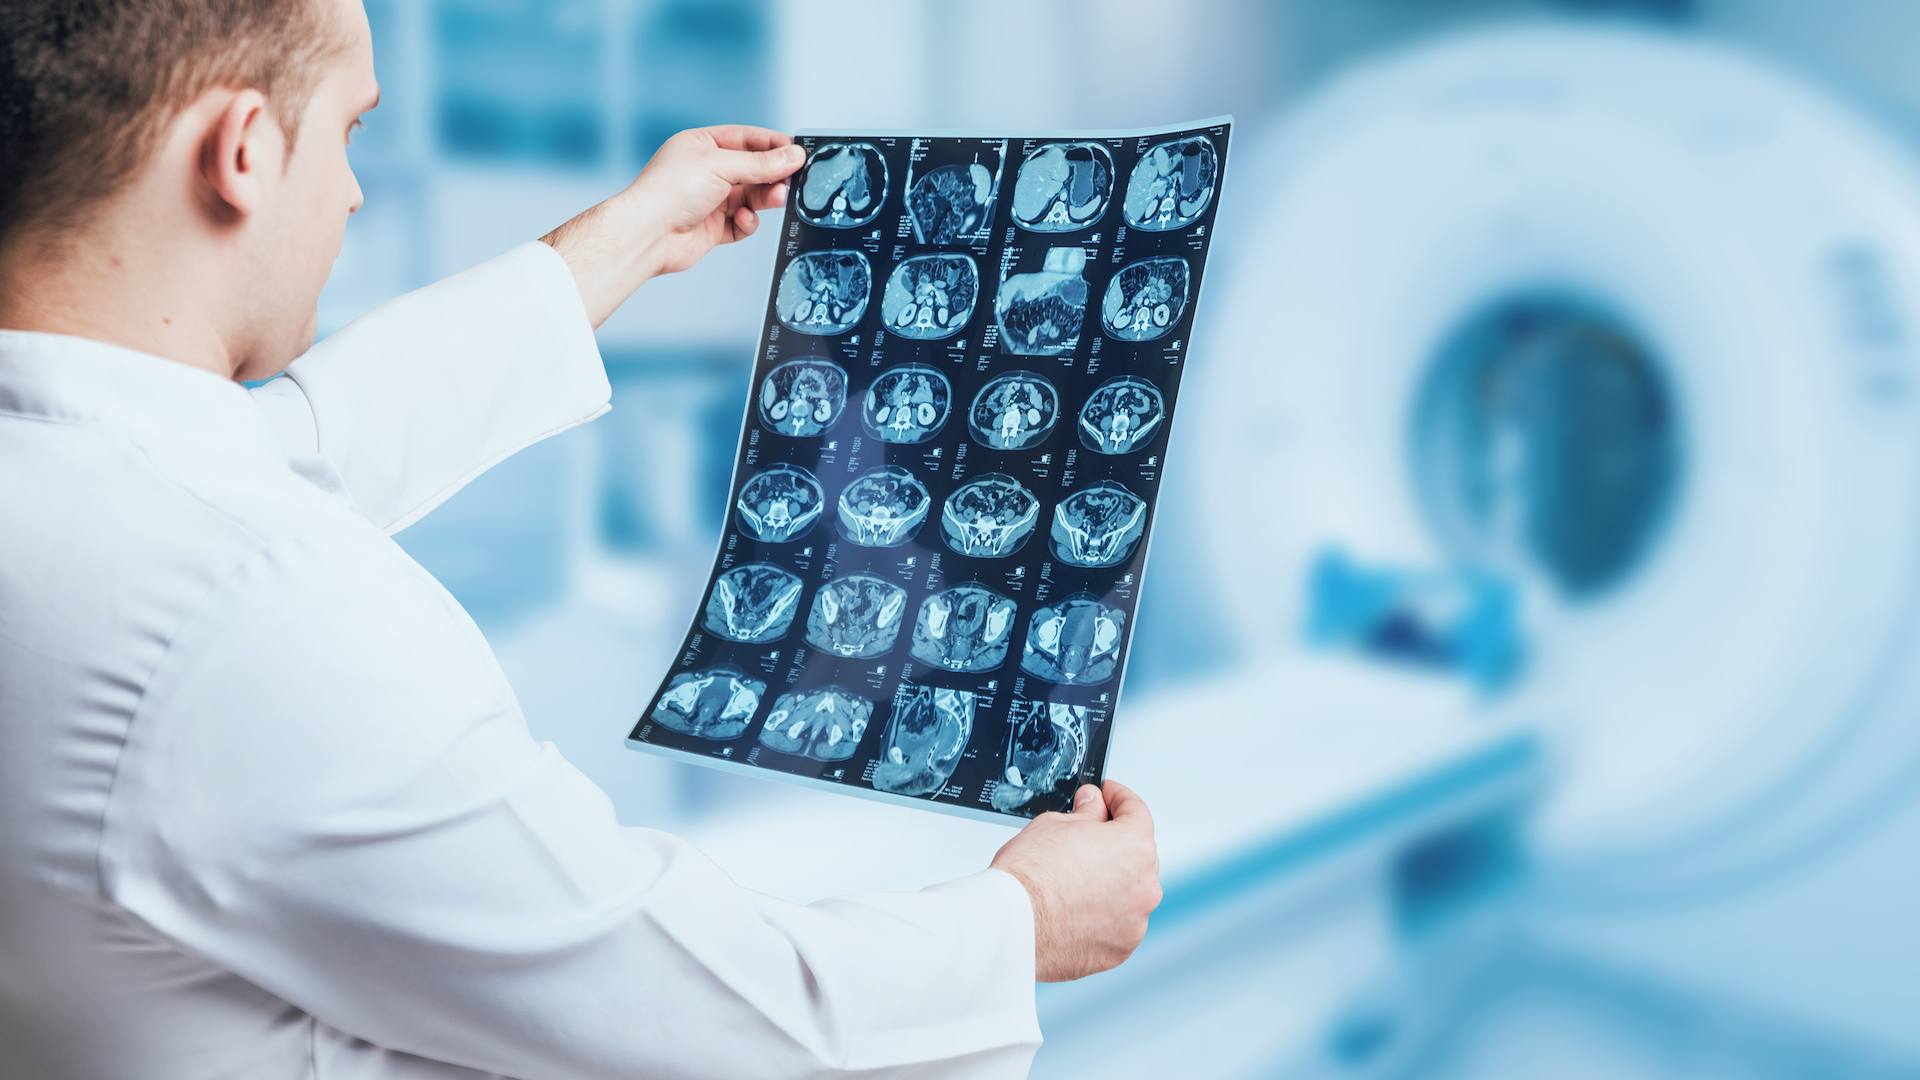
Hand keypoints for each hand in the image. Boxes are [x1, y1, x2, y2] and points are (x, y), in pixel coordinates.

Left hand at [541, 125, 802, 326]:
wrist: (648, 235)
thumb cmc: (668, 192)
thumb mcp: (721, 166)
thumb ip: (761, 163)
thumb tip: (793, 155)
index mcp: (701, 145)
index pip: (746, 139)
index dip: (772, 144)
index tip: (797, 152)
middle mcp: (706, 171)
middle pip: (752, 169)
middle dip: (772, 176)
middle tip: (791, 181)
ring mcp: (710, 200)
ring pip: (751, 197)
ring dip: (764, 199)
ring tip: (774, 200)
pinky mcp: (713, 227)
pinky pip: (742, 222)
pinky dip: (747, 222)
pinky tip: (743, 220)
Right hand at [990, 780, 1160, 982]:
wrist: (1012, 924)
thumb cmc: (1029, 877)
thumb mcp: (1054, 824)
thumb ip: (1086, 813)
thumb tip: (1093, 805)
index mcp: (1134, 847)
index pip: (1137, 811)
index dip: (1118, 798)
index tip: (1107, 796)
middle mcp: (1144, 886)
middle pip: (1137, 855)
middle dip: (1114, 843)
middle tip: (1084, 837)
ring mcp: (1135, 922)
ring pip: (1129, 894)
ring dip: (1111, 883)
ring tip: (1074, 881)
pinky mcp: (1119, 950)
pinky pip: (1118, 925)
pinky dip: (1103, 916)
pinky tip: (1075, 909)